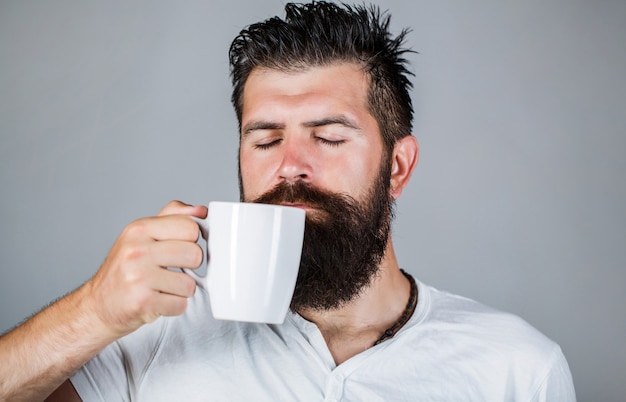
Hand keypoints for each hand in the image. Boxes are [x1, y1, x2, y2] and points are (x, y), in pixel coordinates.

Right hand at [84, 200, 206, 337]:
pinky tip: (158, 301)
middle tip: (172, 270)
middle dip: (190, 266)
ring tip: (163, 287)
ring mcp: (138, 277)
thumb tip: (201, 211)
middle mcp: (136, 250)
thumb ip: (173, 217)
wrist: (97, 305)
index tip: (180, 247)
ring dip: (181, 290)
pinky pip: (180, 304)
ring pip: (190, 283)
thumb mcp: (142, 234)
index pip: (190, 226)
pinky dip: (174, 306)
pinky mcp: (142, 302)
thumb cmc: (125, 269)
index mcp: (139, 229)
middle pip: (194, 254)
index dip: (191, 240)